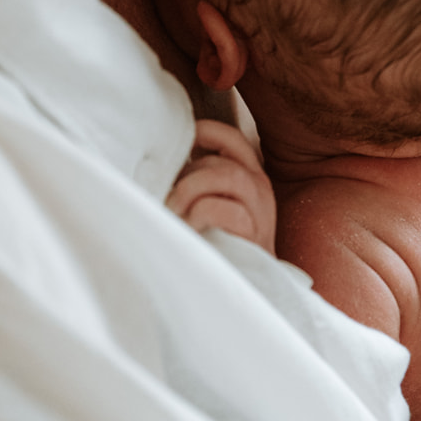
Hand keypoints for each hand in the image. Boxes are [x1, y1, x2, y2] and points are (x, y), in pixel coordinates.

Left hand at [166, 119, 277, 251]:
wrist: (249, 289)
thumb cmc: (222, 247)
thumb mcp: (213, 207)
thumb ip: (198, 184)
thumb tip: (160, 167)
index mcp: (250, 177)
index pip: (231, 139)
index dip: (206, 132)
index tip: (183, 140)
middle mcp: (259, 188)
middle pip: (220, 161)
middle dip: (186, 175)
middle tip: (166, 200)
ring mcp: (260, 210)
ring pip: (226, 176)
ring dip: (191, 191)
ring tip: (172, 212)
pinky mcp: (254, 233)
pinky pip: (224, 209)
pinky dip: (200, 215)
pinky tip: (189, 229)